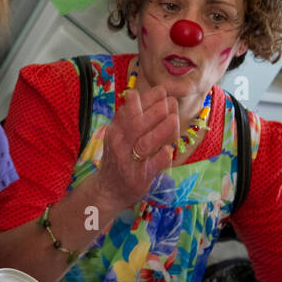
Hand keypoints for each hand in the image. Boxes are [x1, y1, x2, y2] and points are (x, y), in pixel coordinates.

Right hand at [95, 84, 180, 208]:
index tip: (161, 91)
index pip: (128, 110)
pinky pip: (154, 165)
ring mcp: (129, 162)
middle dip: (155, 111)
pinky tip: (169, 149)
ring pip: (145, 143)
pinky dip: (162, 155)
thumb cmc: (120, 157)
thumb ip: (134, 116)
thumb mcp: (119, 134)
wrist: (108, 190)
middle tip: (170, 103)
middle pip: (137, 124)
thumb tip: (159, 94)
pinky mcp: (140, 178)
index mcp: (115, 130)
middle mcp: (119, 145)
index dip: (146, 99)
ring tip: (174, 119)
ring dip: (161, 129)